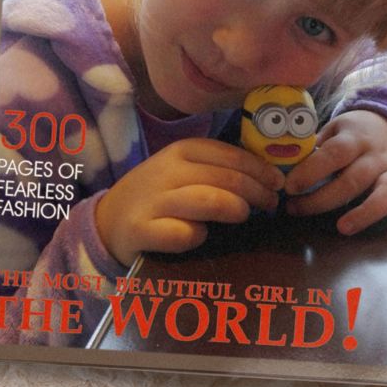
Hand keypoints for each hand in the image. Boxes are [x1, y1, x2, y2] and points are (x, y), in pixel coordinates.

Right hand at [96, 138, 284, 264]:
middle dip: (258, 192)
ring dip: (236, 209)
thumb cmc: (160, 194)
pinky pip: (183, 233)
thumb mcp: (186, 170)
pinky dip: (198, 235)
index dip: (261, 170)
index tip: (278, 183)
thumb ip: (219, 169)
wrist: (108, 220)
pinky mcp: (142, 230)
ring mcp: (154, 200)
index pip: (232, 155)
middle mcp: (169, 170)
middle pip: (227, 179)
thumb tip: (269, 176)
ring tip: (243, 216)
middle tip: (271, 205)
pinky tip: (201, 236)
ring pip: (209, 201)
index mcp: (183, 150)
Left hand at [283, 110, 386, 235]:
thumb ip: (312, 148)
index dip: (311, 171)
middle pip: (353, 179)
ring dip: (365, 212)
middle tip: (295, 209)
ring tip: (342, 228)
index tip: (289, 187)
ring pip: (386, 192)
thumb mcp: (331, 130)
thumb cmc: (350, 133)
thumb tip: (281, 169)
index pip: (333, 154)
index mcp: (353, 137)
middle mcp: (375, 154)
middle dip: (322, 199)